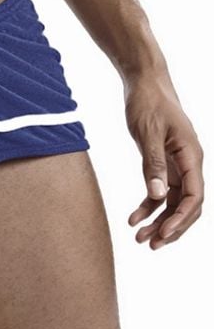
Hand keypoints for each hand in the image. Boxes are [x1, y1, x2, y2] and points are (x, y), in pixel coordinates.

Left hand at [124, 73, 204, 249]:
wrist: (144, 83)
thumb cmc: (148, 103)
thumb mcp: (147, 133)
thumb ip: (153, 164)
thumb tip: (157, 196)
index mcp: (192, 156)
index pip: (194, 196)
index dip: (181, 219)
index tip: (163, 235)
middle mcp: (189, 164)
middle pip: (187, 205)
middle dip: (171, 227)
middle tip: (150, 244)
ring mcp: (177, 165)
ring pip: (173, 202)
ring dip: (159, 221)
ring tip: (139, 238)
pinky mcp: (163, 163)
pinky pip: (160, 191)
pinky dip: (149, 205)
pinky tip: (134, 217)